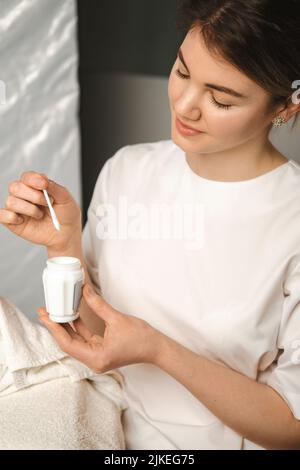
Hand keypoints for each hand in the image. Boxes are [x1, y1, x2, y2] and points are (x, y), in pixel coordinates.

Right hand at [0, 171, 80, 250]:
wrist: (66, 235)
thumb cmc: (66, 215)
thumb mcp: (66, 199)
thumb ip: (55, 188)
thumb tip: (44, 180)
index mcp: (35, 186)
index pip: (27, 177)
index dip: (34, 179)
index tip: (44, 185)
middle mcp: (23, 195)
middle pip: (15, 187)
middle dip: (33, 196)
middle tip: (48, 203)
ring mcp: (17, 208)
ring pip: (11, 201)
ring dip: (29, 209)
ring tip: (40, 215)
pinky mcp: (13, 222)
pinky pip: (2, 215)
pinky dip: (12, 217)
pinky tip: (23, 220)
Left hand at [37, 284, 161, 373]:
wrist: (156, 347)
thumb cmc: (141, 338)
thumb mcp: (117, 319)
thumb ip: (98, 305)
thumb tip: (85, 290)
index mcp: (96, 357)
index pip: (68, 343)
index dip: (54, 328)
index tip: (45, 316)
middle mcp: (94, 360)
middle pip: (69, 343)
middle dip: (56, 327)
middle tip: (44, 312)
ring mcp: (97, 356)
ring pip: (76, 341)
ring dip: (66, 327)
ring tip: (54, 312)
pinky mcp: (101, 351)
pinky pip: (85, 339)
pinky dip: (78, 327)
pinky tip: (72, 315)